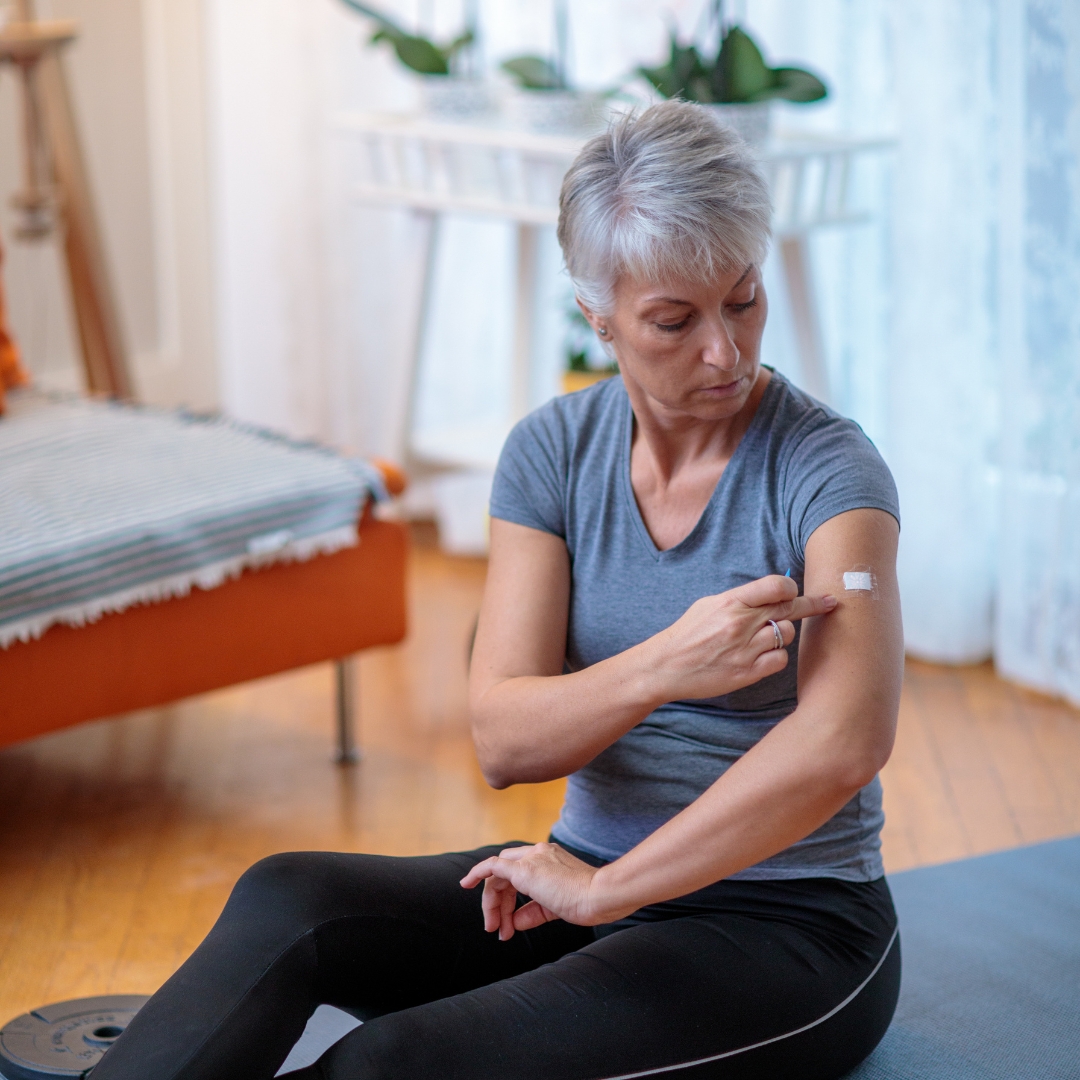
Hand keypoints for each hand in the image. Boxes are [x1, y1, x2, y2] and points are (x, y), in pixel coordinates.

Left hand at [460, 843, 609, 940]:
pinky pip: (493, 867)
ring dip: (492, 903)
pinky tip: (466, 884)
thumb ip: (533, 912)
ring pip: (497, 875)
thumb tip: (514, 922)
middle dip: (497, 902)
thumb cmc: (586, 902)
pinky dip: (477, 873)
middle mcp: (538, 853)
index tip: (505, 918)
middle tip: (496, 929)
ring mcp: (532, 859)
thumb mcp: (556, 908)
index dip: (507, 895)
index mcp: (549, 858)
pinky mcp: (525, 869)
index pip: (519, 872)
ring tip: (494, 928)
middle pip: (504, 873)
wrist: (600, 896)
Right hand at [648, 575, 835, 701]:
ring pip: (787, 634)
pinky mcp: (748, 672)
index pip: (775, 586)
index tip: (795, 592)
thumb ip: (740, 598)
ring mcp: (745, 649)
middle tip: (830, 602)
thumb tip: (771, 591)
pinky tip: (763, 656)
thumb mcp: (708, 605)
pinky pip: (780, 660)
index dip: (791, 588)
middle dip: (814, 604)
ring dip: (784, 633)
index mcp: (730, 602)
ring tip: (768, 637)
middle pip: (790, 608)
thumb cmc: (688, 634)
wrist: (666, 667)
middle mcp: (740, 624)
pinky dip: (777, 657)